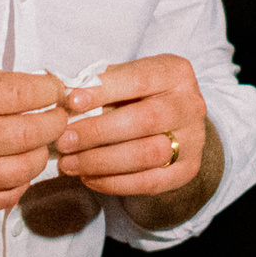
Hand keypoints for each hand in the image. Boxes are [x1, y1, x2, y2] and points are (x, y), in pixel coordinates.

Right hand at [0, 52, 68, 218]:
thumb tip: (38, 83)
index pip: (21, 92)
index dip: (50, 89)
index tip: (57, 88)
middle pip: (31, 133)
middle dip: (55, 121)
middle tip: (58, 114)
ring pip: (24, 169)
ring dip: (41, 152)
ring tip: (36, 140)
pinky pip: (4, 197)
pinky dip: (19, 181)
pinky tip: (13, 165)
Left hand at [54, 53, 209, 195]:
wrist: (174, 123)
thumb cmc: (139, 95)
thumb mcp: (125, 79)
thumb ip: (99, 85)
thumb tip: (61, 97)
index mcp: (175, 73)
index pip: (139, 80)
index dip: (104, 91)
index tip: (71, 101)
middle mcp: (191, 105)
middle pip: (146, 120)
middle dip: (98, 132)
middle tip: (63, 141)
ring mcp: (194, 140)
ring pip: (148, 154)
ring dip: (102, 161)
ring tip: (69, 164)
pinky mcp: (187, 170)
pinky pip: (150, 182)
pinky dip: (114, 183)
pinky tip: (88, 178)